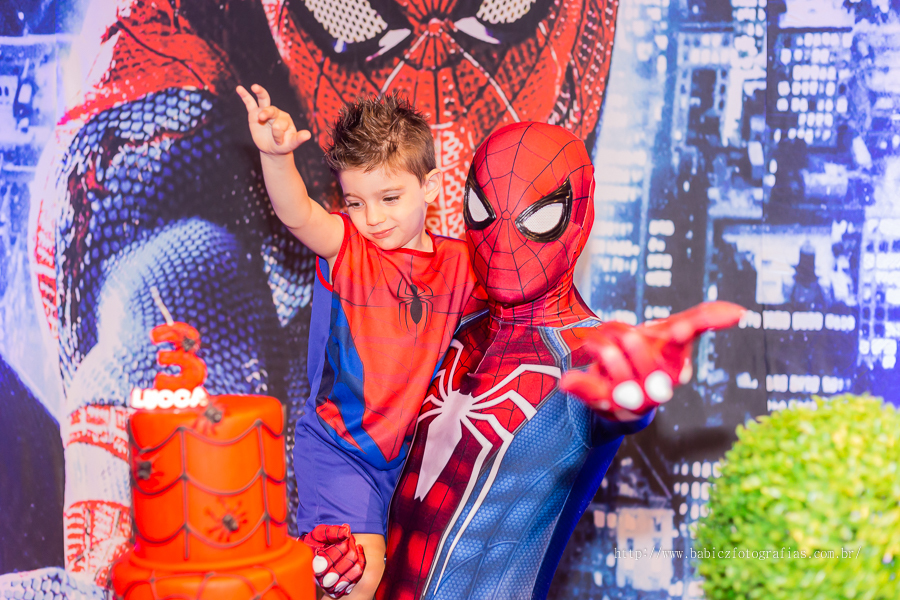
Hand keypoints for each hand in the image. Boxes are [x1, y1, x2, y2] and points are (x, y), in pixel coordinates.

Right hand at [236, 84, 310, 155]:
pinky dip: (244, 95)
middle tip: (262, 118)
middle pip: (272, 110)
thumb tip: (308, 135)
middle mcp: (276, 112)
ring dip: (260, 92)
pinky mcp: (254, 113)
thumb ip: (298, 139)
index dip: (278, 135)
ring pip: (263, 100)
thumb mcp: (291, 144)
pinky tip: (239, 88)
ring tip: (255, 87)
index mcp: (286, 118)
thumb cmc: (284, 145)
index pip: (280, 123)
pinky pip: (249, 102)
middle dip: (267, 114)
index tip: (279, 143)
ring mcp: (265, 111)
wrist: (273, 148)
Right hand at [301, 524, 366, 597]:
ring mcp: (333, 587)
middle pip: (351, 558)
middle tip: (349, 538)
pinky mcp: (342, 589)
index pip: (340, 551)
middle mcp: (324, 580)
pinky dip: (361, 561)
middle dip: (352, 545)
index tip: (345, 533)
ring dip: (357, 553)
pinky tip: (357, 553)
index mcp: (316, 566)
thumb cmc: (315, 545)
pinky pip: (359, 574)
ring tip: (352, 545)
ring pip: (356, 567)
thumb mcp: (318, 535)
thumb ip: (331, 532)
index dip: (345, 540)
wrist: (311, 559)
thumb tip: (346, 530)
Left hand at [561, 301, 744, 420]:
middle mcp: (655, 389)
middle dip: (625, 334)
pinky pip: (587, 392)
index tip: (676, 330)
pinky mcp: (601, 405)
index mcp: (675, 370)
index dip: (679, 339)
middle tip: (618, 331)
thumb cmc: (650, 358)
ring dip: (600, 344)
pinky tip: (567, 379)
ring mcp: (627, 399)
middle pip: (638, 349)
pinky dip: (577, 384)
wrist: (621, 400)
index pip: (680, 350)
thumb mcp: (671, 336)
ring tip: (596, 343)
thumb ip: (703, 321)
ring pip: (612, 362)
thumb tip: (740, 311)